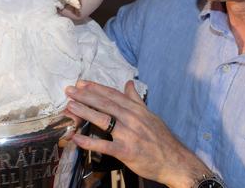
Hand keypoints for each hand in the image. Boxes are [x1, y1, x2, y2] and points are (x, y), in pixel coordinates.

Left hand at [65, 81, 211, 187]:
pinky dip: (89, 142)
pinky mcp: (126, 151)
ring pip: (103, 120)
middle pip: (105, 104)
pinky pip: (104, 145)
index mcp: (136, 109)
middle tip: (69, 90)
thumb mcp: (150, 115)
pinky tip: (77, 138)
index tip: (81, 83)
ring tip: (70, 106)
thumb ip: (136, 99)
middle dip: (85, 96)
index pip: (113, 95)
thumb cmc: (162, 139)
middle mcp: (132, 119)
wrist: (175, 161)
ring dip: (85, 112)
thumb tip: (129, 83)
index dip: (96, 88)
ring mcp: (129, 134)